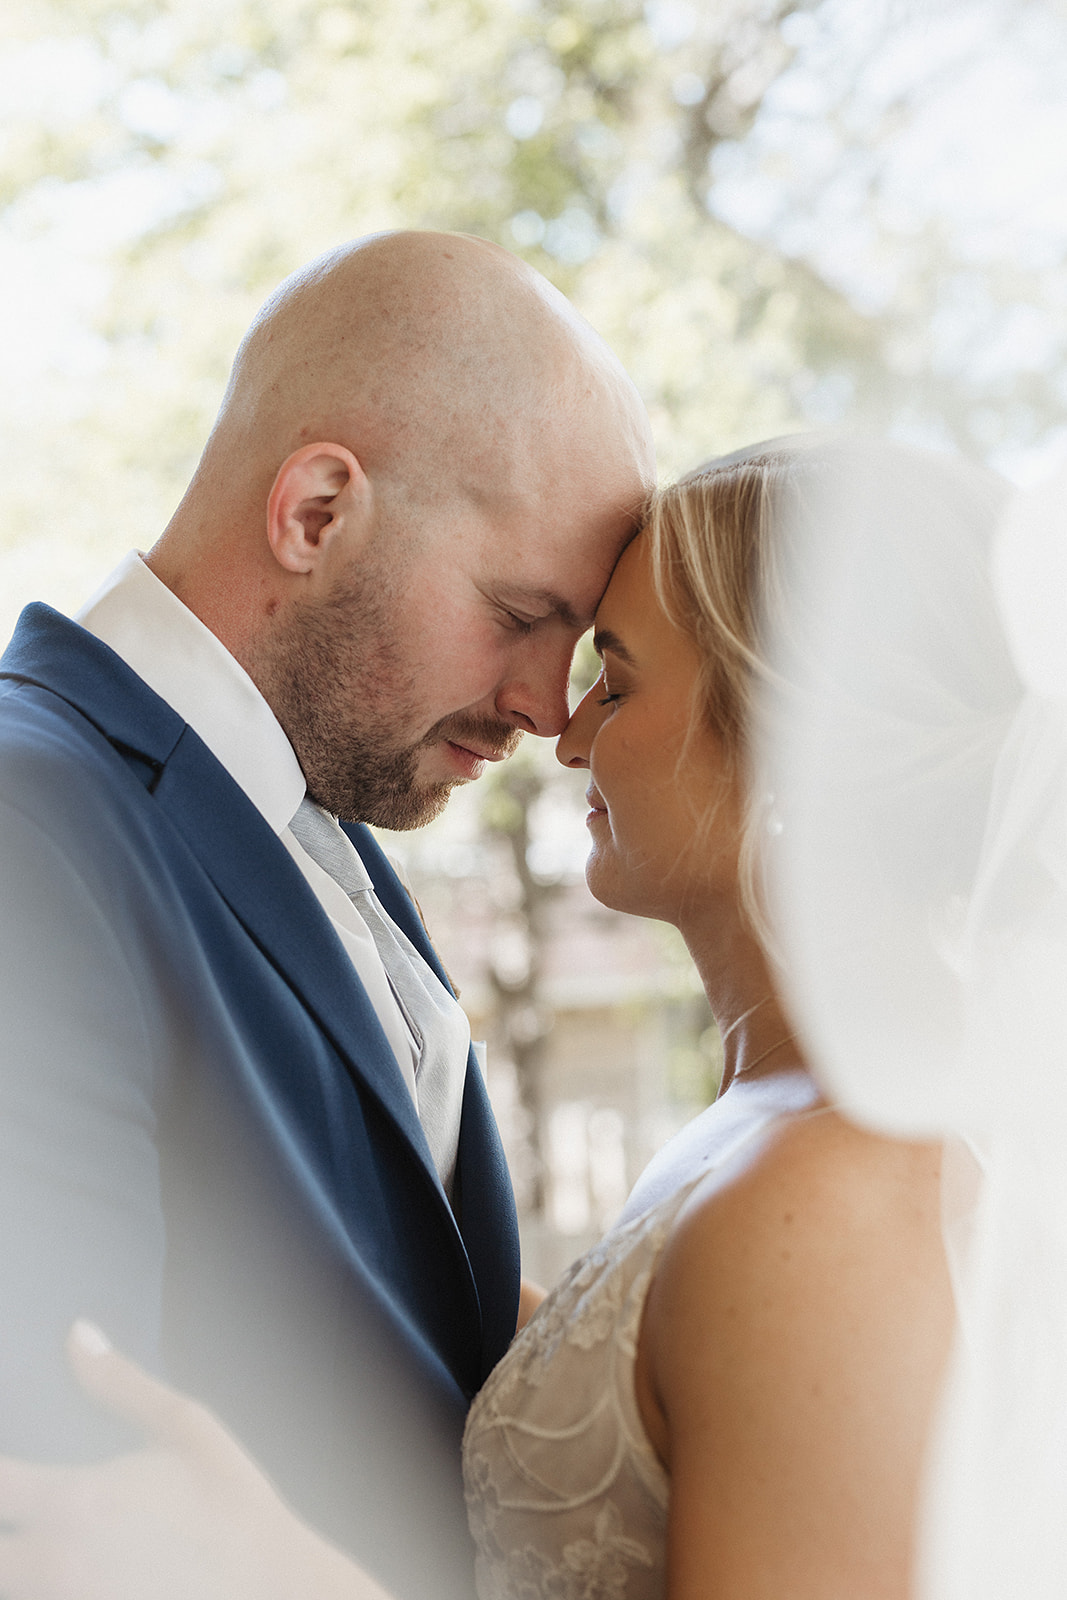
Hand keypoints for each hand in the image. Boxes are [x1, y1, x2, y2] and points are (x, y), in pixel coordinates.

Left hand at [0, 1322, 389, 1599]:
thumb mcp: (185, 1426)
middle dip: (0, 1525)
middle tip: (21, 1502)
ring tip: (37, 1537)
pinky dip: (44, 1583)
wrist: (275, 1589)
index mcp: (76, 1503)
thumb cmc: (233, 1508)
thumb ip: (119, 1383)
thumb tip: (78, 1335)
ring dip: (18, 1560)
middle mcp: (58, 1566)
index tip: (5, 1463)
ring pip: (11, 1583)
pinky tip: (66, 1566)